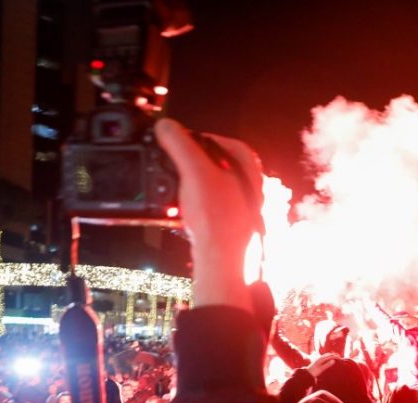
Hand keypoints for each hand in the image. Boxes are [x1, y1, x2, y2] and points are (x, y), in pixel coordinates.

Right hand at [155, 119, 263, 310]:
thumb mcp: (194, 172)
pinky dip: (196, 205)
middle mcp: (251, 185)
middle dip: (193, 165)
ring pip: (213, 186)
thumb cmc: (217, 219)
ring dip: (192, 186)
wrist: (223, 262)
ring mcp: (243, 206)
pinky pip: (211, 207)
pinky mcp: (233, 224)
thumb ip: (180, 145)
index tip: (180, 143)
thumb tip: (166, 125)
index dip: (198, 140)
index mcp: (249, 167)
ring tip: (177, 191)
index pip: (222, 141)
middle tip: (175, 167)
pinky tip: (185, 212)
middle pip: (216, 164)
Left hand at [306, 353, 339, 379]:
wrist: (307, 373)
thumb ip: (327, 364)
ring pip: (326, 355)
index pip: (330, 356)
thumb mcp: (322, 369)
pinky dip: (328, 356)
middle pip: (328, 354)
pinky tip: (329, 359)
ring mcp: (319, 359)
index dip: (336, 357)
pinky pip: (324, 357)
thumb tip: (333, 360)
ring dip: (331, 355)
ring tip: (335, 356)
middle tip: (339, 357)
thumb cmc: (315, 372)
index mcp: (321, 359)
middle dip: (334, 355)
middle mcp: (320, 358)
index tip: (340, 358)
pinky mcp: (318, 361)